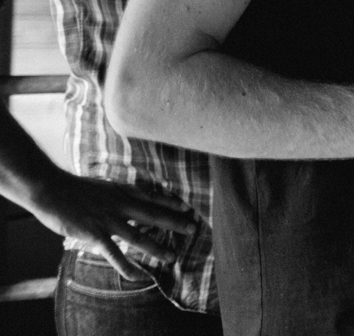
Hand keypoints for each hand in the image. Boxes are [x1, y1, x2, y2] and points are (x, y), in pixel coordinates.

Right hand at [26, 172, 196, 280]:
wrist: (52, 190)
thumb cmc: (75, 188)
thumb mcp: (104, 186)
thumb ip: (119, 194)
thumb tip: (131, 196)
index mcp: (123, 192)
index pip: (153, 197)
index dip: (171, 202)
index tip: (187, 207)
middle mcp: (120, 205)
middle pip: (153, 215)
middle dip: (174, 222)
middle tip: (193, 228)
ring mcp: (109, 221)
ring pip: (138, 236)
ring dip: (156, 247)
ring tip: (171, 257)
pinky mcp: (95, 234)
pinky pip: (113, 253)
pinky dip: (125, 265)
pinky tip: (136, 275)